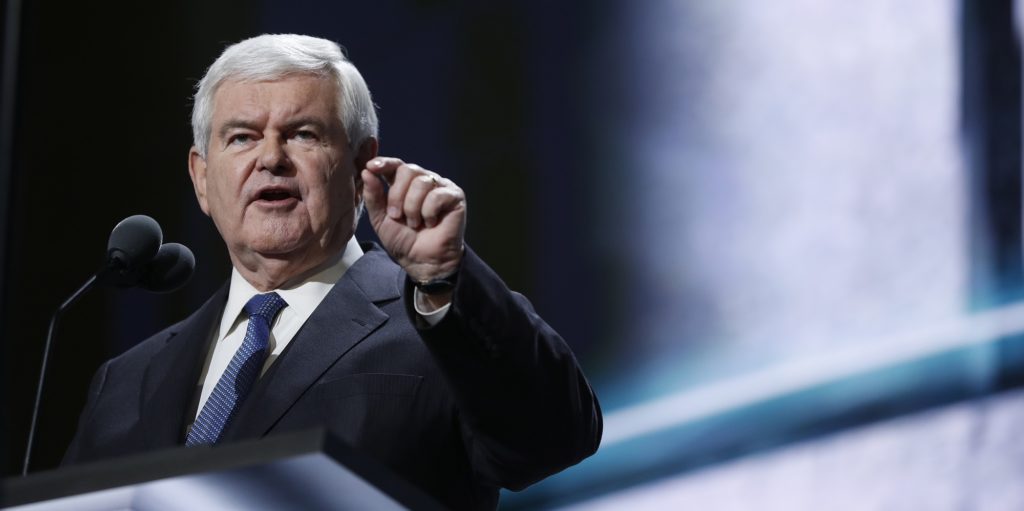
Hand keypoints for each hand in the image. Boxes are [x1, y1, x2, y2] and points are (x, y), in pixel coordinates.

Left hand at [362, 157, 465, 282]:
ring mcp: (440, 187)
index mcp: (405, 184)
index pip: (396, 164)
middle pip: (407, 170)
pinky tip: (431, 223)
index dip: (385, 163)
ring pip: (421, 182)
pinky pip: (437, 195)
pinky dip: (429, 212)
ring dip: (413, 207)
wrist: (422, 261)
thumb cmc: (404, 241)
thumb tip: (367, 171)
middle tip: (396, 215)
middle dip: (397, 195)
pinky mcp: (455, 196)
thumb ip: (373, 196)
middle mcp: (423, 181)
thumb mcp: (381, 219)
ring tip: (415, 223)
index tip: (372, 167)